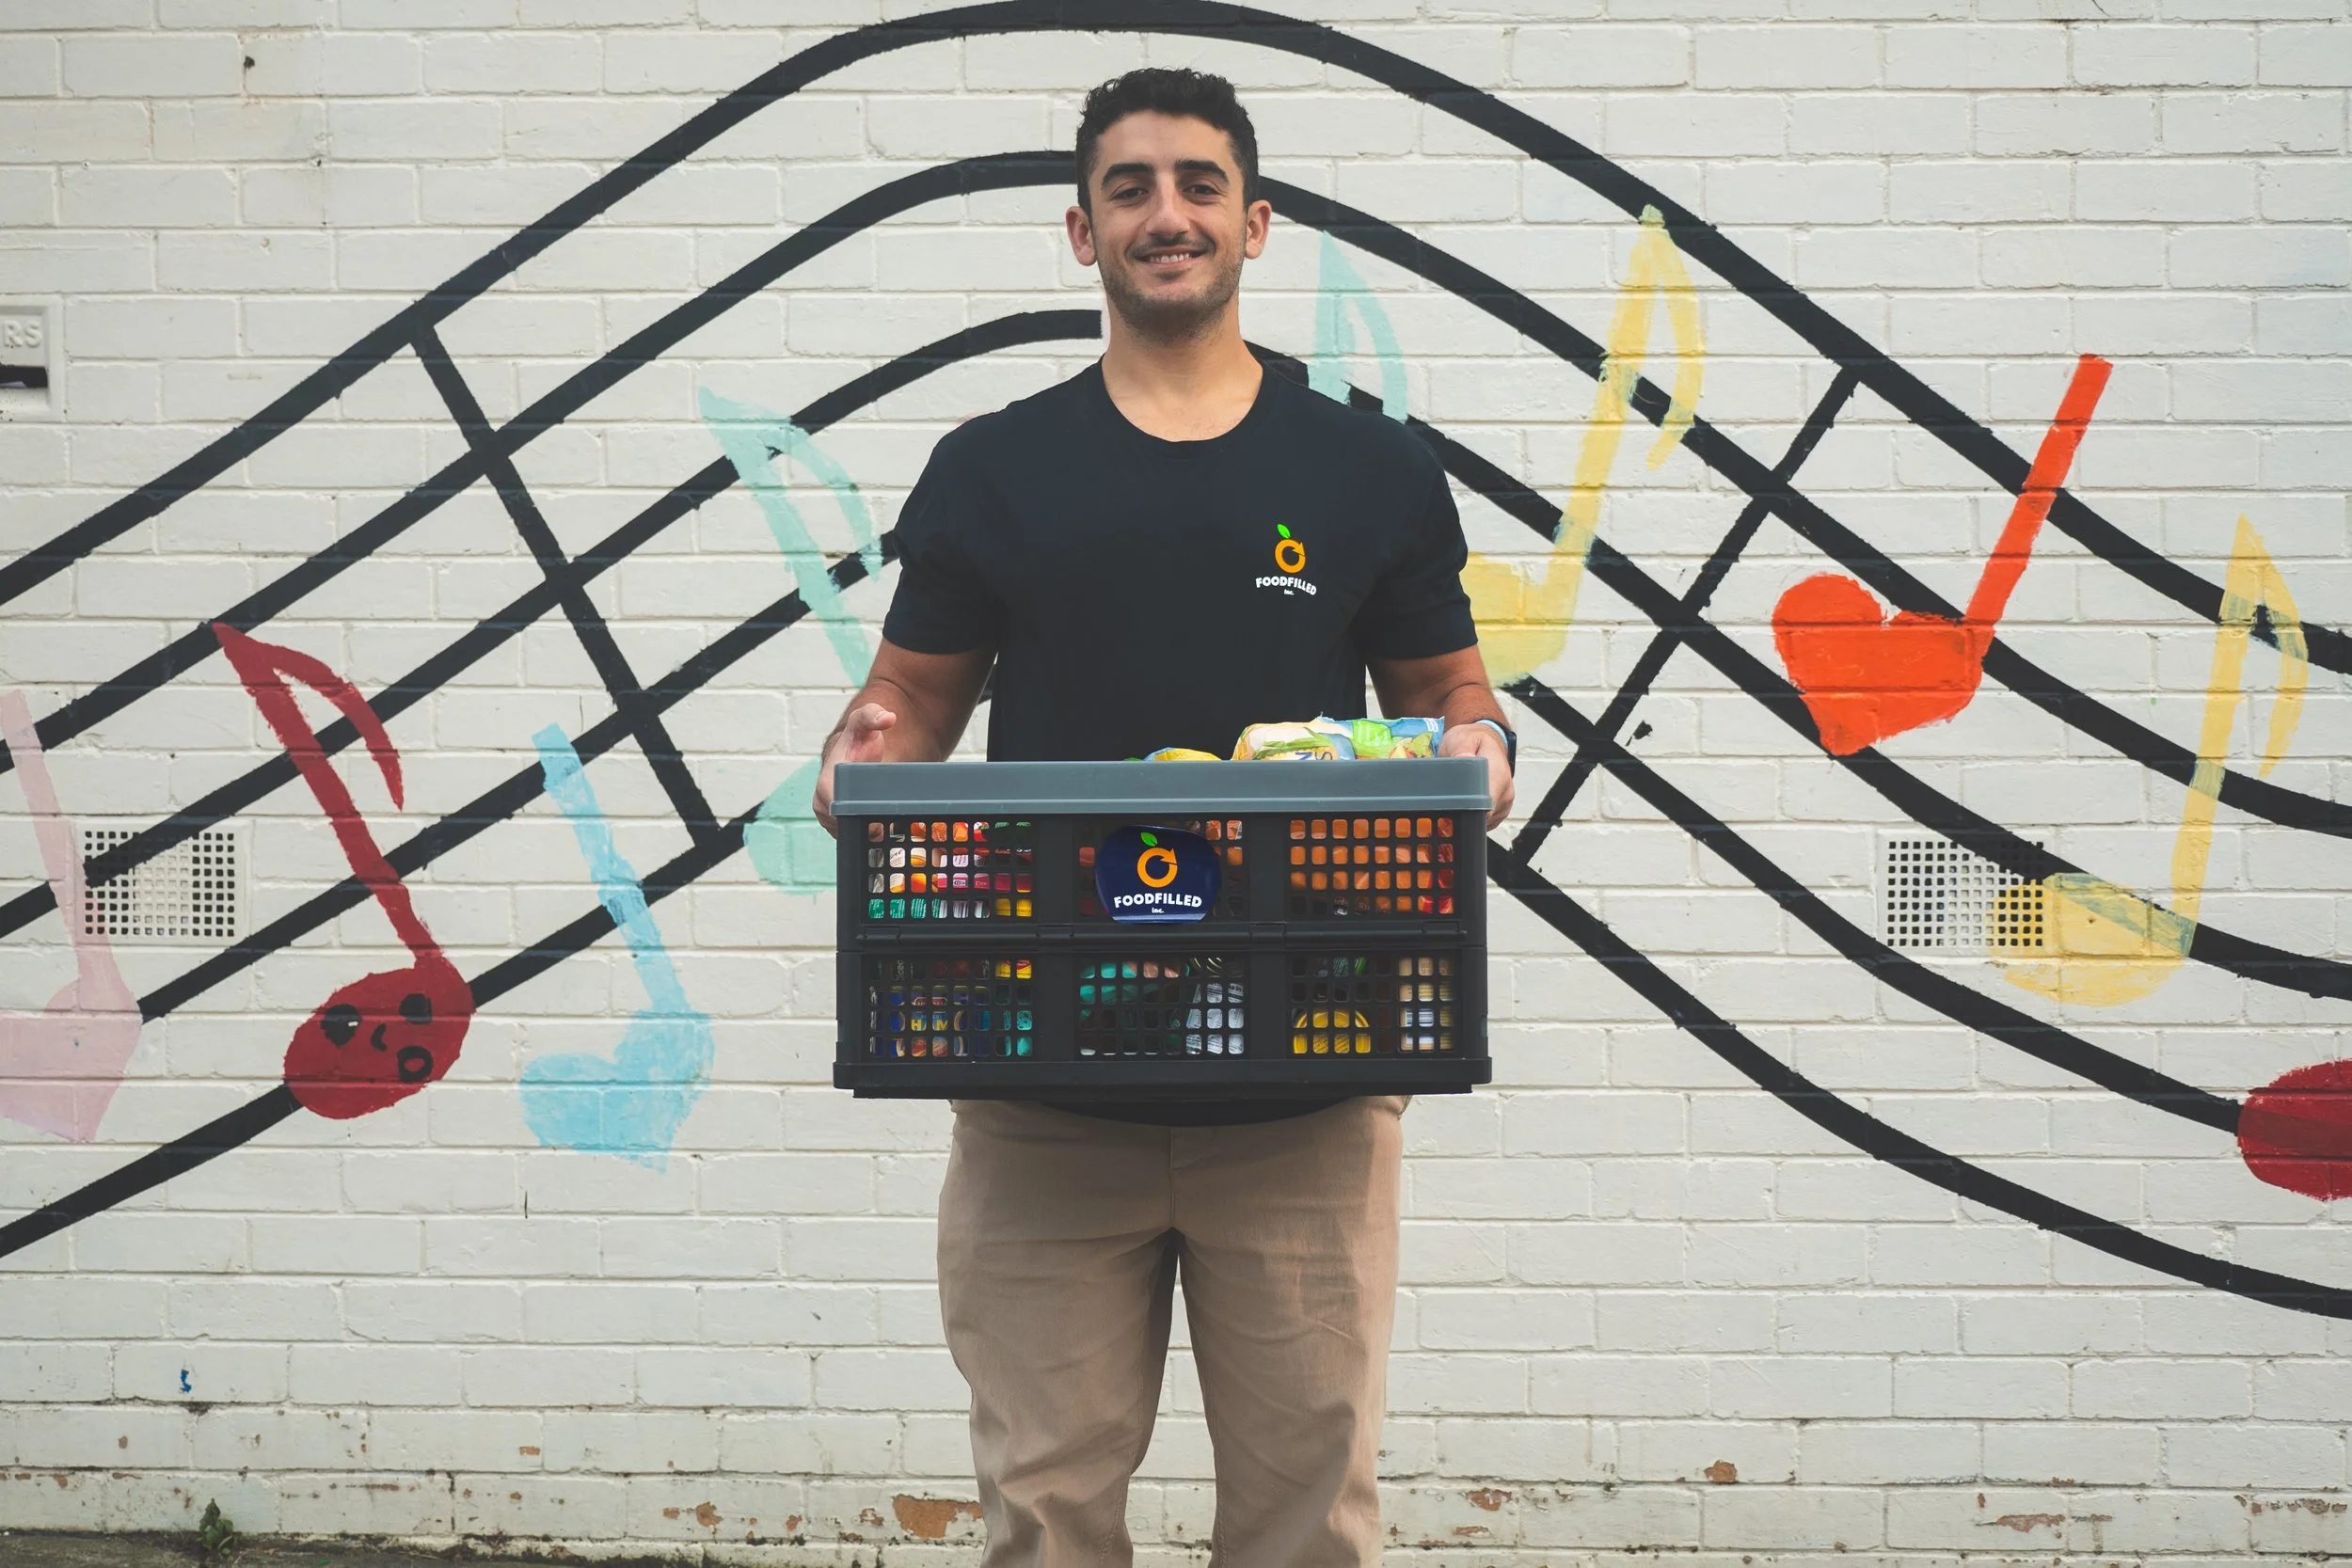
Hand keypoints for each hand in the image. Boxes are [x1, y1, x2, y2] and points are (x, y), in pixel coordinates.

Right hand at [813, 702, 895, 836]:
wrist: (855, 753)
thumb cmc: (858, 740)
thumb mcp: (864, 723)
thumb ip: (872, 715)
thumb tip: (888, 718)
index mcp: (825, 788)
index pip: (845, 814)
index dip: (867, 816)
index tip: (885, 812)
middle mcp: (823, 808)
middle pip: (852, 829)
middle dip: (873, 826)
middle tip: (896, 820)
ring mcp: (831, 821)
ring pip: (856, 836)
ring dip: (874, 834)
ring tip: (894, 823)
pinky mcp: (841, 829)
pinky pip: (857, 838)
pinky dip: (872, 836)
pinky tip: (889, 829)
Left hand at [1440, 721, 1513, 828]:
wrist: (1484, 743)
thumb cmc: (1471, 741)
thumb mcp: (1462, 738)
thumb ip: (1462, 748)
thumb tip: (1465, 759)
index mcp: (1498, 774)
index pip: (1486, 804)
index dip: (1468, 811)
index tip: (1450, 811)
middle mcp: (1505, 791)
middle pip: (1483, 817)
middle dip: (1462, 816)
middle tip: (1442, 808)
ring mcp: (1503, 803)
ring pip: (1483, 822)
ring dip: (1466, 817)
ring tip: (1451, 804)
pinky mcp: (1499, 811)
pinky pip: (1483, 823)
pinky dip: (1471, 818)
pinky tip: (1460, 807)